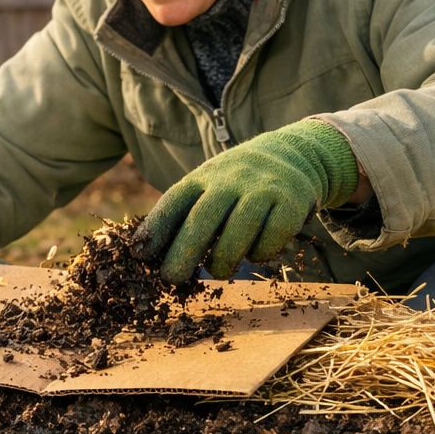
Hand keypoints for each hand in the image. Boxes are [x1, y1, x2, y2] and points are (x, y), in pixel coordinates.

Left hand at [131, 120, 358, 282]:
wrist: (294, 154)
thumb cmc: (237, 185)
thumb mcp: (208, 187)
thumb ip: (183, 215)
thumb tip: (147, 255)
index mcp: (203, 177)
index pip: (174, 201)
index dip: (155, 228)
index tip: (140, 254)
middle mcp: (230, 180)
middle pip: (203, 218)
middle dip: (184, 252)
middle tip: (172, 278)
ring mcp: (261, 189)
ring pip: (238, 231)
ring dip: (224, 259)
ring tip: (218, 270)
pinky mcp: (290, 202)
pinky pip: (272, 237)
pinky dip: (261, 253)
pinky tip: (256, 253)